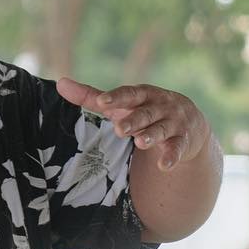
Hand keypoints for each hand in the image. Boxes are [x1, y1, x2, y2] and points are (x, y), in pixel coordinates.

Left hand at [57, 78, 208, 171]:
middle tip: (119, 129)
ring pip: (161, 129)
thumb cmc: (143, 110)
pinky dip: (172, 156)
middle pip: (145, 113)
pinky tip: (164, 165)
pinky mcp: (183, 140)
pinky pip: (177, 148)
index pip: (129, 94)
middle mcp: (159, 106)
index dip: (116, 97)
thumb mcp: (121, 103)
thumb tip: (60, 83)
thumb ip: (90, 95)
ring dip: (151, 136)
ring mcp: (173, 123)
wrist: (188, 120)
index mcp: (143, 95)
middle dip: (134, 120)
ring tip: (140, 142)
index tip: (102, 102)